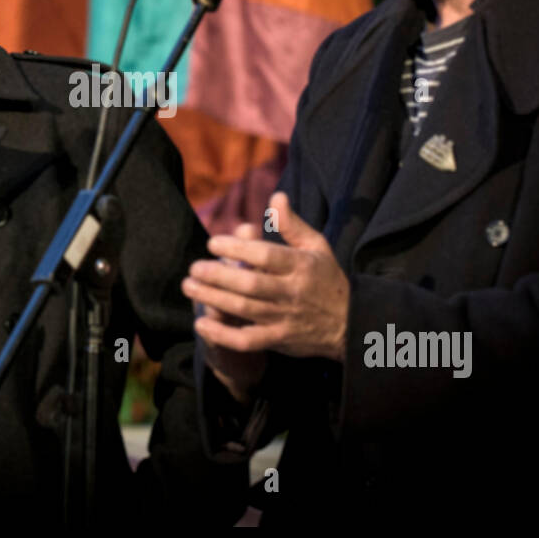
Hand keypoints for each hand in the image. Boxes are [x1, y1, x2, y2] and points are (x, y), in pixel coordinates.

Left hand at [182, 191, 349, 364]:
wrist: (349, 325)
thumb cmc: (326, 280)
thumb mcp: (317, 247)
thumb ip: (293, 225)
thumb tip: (276, 196)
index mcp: (301, 266)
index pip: (265, 256)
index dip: (237, 248)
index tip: (213, 242)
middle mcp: (291, 292)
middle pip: (250, 283)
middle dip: (218, 274)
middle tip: (194, 267)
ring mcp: (284, 318)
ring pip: (244, 309)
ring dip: (213, 298)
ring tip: (189, 286)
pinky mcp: (279, 340)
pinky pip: (247, 341)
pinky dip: (223, 334)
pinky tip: (201, 324)